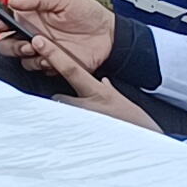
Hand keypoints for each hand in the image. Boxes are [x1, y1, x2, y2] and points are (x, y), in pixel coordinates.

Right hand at [0, 0, 114, 76]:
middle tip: (22, 38)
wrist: (109, 34)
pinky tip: (50, 57)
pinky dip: (40, 63)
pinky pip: (37, 68)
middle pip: (6, 43)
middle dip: (9, 42)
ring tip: (36, 46)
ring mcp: (43, 50)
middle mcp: (34, 34)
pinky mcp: (53, 63)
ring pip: (20, 58)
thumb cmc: (88, 14)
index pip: (5, 20)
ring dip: (24, 53)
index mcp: (32, 16)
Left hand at [38, 34, 162, 132]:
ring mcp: (82, 121)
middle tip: (70, 108)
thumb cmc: (136, 122)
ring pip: (60, 113)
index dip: (53, 54)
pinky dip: (68, 130)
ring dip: (64, 117)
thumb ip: (109, 90)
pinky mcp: (81, 136)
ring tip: (77, 124)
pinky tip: (76, 137)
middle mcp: (87, 105)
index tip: (38, 42)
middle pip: (57, 96)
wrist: (147, 144)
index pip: (70, 69)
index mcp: (98, 91)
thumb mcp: (121, 101)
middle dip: (60, 101)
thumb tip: (104, 82)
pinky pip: (65, 130)